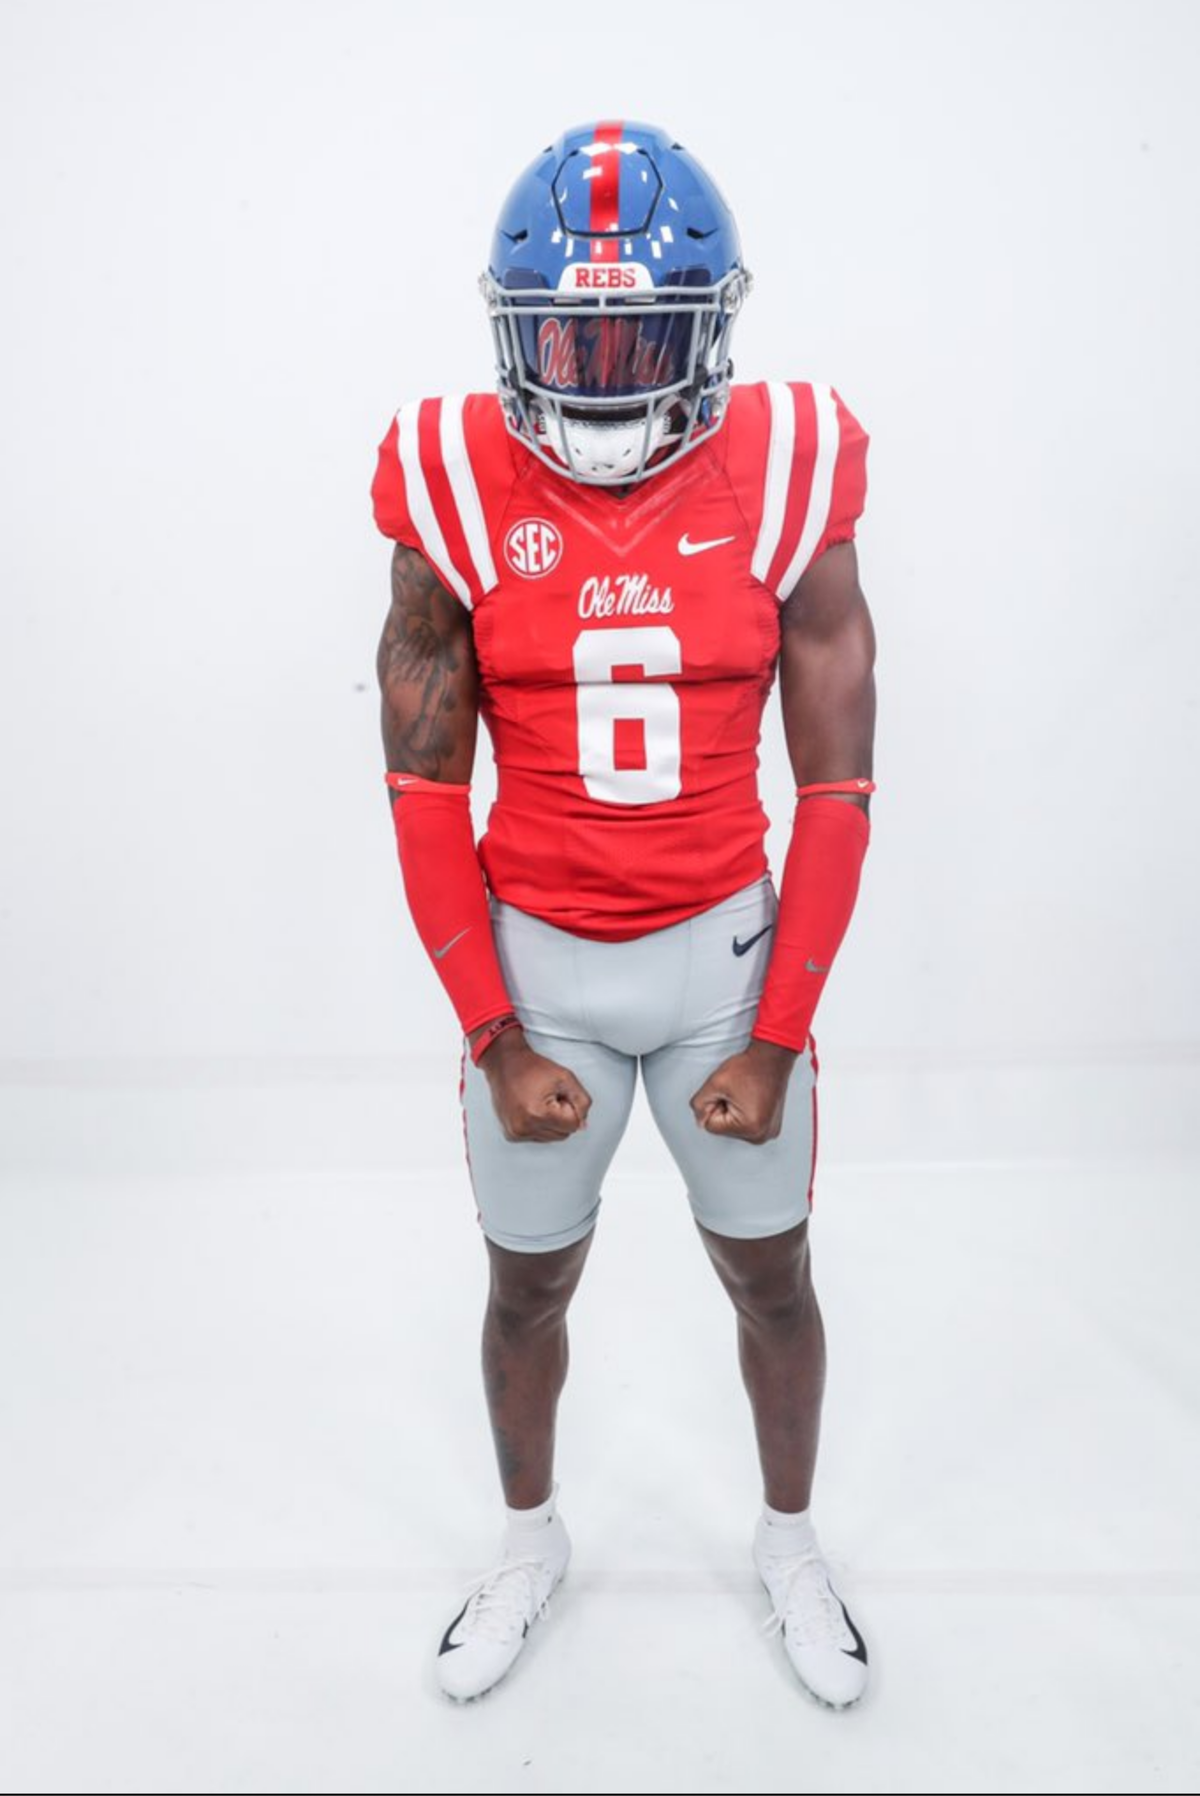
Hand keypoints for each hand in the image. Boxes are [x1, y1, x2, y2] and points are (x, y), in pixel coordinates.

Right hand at [475, 1027, 591, 1142]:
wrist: (505, 1063)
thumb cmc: (531, 1068)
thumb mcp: (566, 1078)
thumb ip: (582, 1101)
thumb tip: (582, 1125)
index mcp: (538, 1114)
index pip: (573, 1125)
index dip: (570, 1107)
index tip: (558, 1095)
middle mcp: (524, 1127)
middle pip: (562, 1134)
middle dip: (561, 1117)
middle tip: (549, 1097)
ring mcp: (516, 1132)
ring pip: (551, 1137)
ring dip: (550, 1122)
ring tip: (539, 1102)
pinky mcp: (511, 1134)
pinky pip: (537, 1137)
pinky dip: (538, 1125)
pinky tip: (531, 1109)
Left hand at [690, 1039, 797, 1143]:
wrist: (772, 1057)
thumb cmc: (749, 1067)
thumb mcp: (715, 1083)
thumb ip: (699, 1104)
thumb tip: (700, 1121)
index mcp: (750, 1127)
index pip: (712, 1125)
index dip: (714, 1105)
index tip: (729, 1092)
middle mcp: (762, 1134)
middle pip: (725, 1129)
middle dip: (725, 1110)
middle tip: (738, 1092)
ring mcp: (769, 1131)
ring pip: (735, 1127)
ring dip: (735, 1111)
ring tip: (746, 1094)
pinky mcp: (772, 1126)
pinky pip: (748, 1125)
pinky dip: (746, 1113)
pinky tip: (753, 1098)